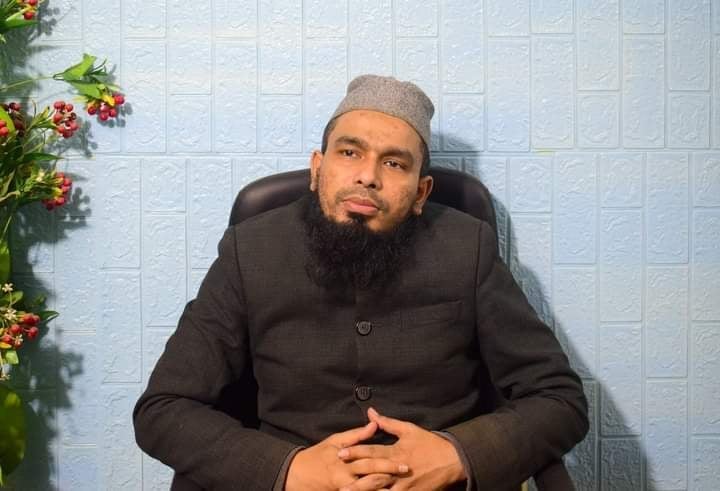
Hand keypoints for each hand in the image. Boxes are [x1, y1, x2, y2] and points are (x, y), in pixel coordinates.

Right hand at [285, 421, 409, 490]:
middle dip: (389, 477)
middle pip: (371, 479)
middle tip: (405, 474)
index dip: (387, 463)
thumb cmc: (319, 454)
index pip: (370, 461)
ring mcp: (345, 489)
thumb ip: (356, 435)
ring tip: (398, 488)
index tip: (403, 462)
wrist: (299, 474)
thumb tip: (373, 424)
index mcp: (345, 461)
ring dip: (382, 489)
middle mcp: (346, 477)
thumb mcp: (336, 440)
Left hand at [337, 408, 466, 490]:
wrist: (452, 461)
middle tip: (337, 479)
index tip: (340, 453)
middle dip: (354, 477)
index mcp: (396, 451)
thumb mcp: (409, 429)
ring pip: (380, 490)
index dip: (355, 452)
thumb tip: (370, 412)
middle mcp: (398, 469)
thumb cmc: (429, 443)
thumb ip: (387, 423)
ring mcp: (404, 485)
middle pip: (373, 474)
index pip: (372, 451)